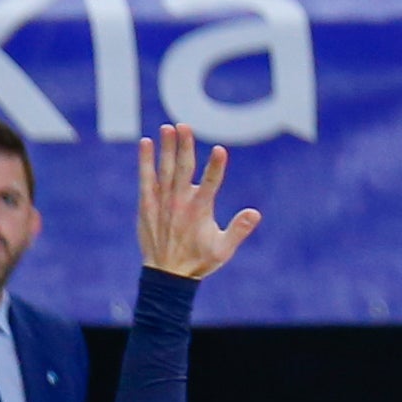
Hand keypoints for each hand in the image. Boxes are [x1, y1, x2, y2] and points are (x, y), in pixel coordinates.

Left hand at [137, 123, 261, 278]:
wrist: (167, 275)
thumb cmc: (198, 261)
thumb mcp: (223, 250)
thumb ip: (239, 230)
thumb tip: (255, 213)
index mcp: (200, 211)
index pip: (211, 183)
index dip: (216, 166)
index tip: (219, 149)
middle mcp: (180, 202)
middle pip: (183, 169)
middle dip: (184, 146)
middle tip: (184, 125)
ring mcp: (162, 202)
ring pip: (164, 169)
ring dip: (166, 148)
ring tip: (168, 127)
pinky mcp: (147, 204)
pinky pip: (145, 178)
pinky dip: (145, 161)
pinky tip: (146, 143)